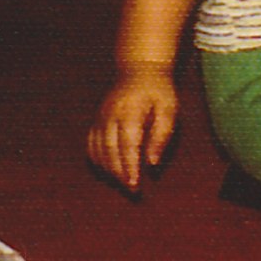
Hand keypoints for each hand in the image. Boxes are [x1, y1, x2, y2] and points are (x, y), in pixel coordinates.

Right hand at [87, 65, 177, 193]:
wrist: (139, 70)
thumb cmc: (159, 92)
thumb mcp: (170, 109)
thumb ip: (162, 135)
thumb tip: (152, 164)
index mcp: (131, 110)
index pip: (128, 144)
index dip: (129, 166)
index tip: (135, 184)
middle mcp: (110, 114)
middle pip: (110, 150)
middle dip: (119, 173)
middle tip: (131, 190)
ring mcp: (100, 117)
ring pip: (98, 150)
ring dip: (109, 170)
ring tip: (123, 183)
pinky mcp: (96, 120)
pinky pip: (91, 145)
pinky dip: (97, 160)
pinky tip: (108, 170)